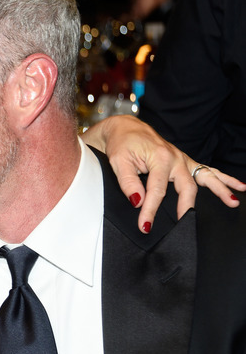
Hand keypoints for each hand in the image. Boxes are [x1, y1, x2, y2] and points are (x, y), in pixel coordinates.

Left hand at [82, 115, 245, 232]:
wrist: (125, 128)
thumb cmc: (122, 143)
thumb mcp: (118, 161)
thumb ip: (127, 181)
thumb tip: (137, 201)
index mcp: (159, 157)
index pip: (157, 190)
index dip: (150, 209)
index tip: (145, 225)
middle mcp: (175, 158)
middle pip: (187, 186)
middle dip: (187, 207)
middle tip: (186, 224)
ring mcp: (183, 159)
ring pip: (205, 176)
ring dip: (220, 189)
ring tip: (233, 202)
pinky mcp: (185, 161)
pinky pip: (207, 171)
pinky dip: (223, 178)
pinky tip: (238, 187)